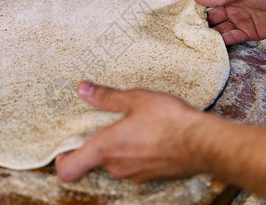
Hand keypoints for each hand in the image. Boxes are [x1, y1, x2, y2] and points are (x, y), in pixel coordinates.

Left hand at [55, 81, 203, 182]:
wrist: (204, 143)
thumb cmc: (168, 120)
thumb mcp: (134, 99)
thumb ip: (105, 97)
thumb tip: (83, 89)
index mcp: (104, 148)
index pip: (67, 169)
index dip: (62, 159)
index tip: (67, 144)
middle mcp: (116, 167)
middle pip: (93, 161)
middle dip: (98, 144)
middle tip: (108, 124)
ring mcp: (134, 175)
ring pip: (115, 163)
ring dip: (119, 149)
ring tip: (133, 127)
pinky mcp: (150, 177)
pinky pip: (133, 166)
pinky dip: (136, 154)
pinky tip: (149, 137)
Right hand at [193, 0, 265, 44]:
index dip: (198, 6)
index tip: (185, 13)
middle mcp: (233, 6)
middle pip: (212, 16)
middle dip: (201, 22)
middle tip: (187, 30)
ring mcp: (240, 20)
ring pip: (220, 28)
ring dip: (209, 33)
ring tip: (196, 39)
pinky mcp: (248, 32)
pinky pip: (232, 38)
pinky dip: (222, 42)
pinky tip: (211, 44)